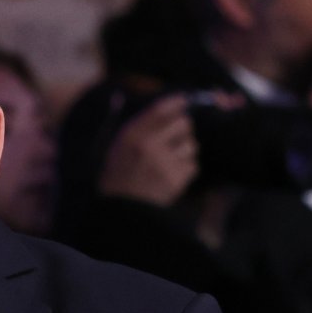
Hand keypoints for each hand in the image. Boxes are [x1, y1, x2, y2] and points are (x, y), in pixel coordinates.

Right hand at [97, 93, 201, 207]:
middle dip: (183, 130)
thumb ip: (139, 124)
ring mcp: (163, 162)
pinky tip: (170, 177)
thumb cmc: (120, 175)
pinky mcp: (175, 179)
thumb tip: (154, 101)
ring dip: (185, 152)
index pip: (161, 108)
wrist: (121, 212)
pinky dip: (185, 171)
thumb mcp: (119, 146)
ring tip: (168, 163)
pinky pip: (193, 166)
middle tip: (175, 139)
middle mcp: (148, 145)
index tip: (184, 101)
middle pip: (184, 124)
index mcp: (131, 135)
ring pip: (192, 145)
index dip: (178, 102)